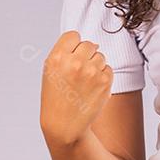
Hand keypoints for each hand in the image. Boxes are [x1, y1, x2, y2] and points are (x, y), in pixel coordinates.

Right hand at [40, 30, 113, 146]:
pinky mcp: (105, 81)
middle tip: (78, 73)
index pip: (73, 35)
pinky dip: (102, 76)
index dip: (73, 46)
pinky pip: (108, 68)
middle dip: (85, 56)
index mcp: (57, 57)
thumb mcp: (51, 71)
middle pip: (89, 44)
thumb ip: (66, 52)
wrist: (64, 124)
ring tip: (83, 82)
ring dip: (95, 66)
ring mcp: (91, 72)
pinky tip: (91, 88)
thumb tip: (94, 43)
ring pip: (101, 56)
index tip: (70, 58)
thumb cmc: (56, 95)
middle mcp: (75, 62)